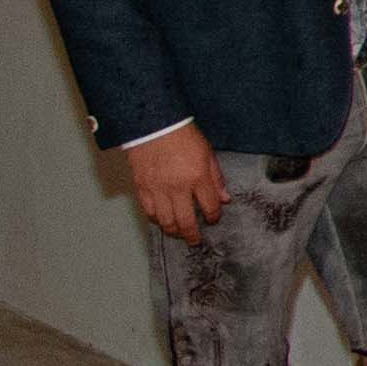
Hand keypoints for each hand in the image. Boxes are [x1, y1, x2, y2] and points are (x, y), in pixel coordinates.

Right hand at [124, 123, 228, 243]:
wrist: (153, 125)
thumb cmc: (181, 136)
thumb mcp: (207, 153)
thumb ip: (216, 178)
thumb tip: (224, 198)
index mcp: (198, 177)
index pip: (209, 206)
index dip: (213, 217)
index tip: (213, 219)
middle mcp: (178, 187)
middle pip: (186, 221)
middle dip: (192, 234)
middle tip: (194, 240)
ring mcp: (158, 189)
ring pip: (166, 221)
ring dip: (173, 231)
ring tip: (178, 234)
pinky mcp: (142, 188)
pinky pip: (149, 212)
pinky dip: (156, 220)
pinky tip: (161, 221)